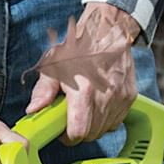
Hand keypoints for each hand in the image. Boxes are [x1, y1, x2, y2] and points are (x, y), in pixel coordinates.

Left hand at [26, 2, 140, 143]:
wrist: (108, 27)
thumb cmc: (78, 45)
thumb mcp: (53, 64)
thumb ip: (43, 90)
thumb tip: (33, 110)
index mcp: (85, 90)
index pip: (78, 133)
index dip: (67, 136)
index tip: (62, 130)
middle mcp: (106, 96)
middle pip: (91, 134)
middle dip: (78, 131)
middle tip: (70, 118)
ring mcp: (121, 96)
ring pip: (104, 130)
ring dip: (92, 126)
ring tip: (84, 108)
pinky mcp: (130, 95)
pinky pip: (117, 120)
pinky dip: (106, 119)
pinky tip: (98, 105)